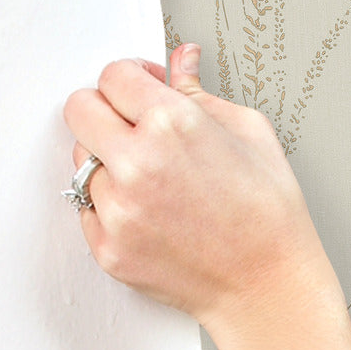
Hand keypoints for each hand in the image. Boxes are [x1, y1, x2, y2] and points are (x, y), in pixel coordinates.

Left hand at [62, 42, 336, 334]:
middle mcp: (137, 163)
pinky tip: (153, 216)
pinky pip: (89, 210)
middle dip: (105, 111)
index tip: (141, 90)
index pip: (113, 75)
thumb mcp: (251, 135)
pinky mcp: (109, 248)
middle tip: (134, 128)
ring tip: (155, 183)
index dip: (130, 79)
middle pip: (79, 109)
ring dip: (109, 165)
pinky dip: (113, 208)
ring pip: (82, 163)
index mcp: (173, 124)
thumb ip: (202, 93)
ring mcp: (118, 210)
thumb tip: (180, 61)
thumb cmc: (271, 217)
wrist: (270, 287)